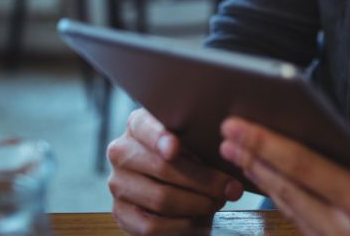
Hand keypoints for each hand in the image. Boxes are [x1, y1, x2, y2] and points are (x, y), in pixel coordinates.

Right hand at [107, 107, 243, 234]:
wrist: (172, 182)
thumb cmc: (189, 154)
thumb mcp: (194, 140)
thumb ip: (205, 144)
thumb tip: (231, 165)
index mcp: (138, 125)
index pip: (145, 128)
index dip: (159, 138)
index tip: (173, 149)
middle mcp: (122, 152)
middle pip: (162, 168)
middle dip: (202, 181)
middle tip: (229, 188)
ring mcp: (118, 183)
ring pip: (160, 198)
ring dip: (196, 204)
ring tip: (218, 203)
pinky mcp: (121, 212)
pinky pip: (150, 225)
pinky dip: (180, 226)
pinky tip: (199, 222)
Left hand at [218, 111, 349, 234]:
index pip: (304, 168)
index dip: (267, 145)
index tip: (238, 124)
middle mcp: (347, 230)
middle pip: (287, 189)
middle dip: (253, 158)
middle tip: (225, 131)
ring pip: (289, 207)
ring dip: (261, 177)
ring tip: (236, 150)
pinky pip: (301, 220)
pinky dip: (279, 196)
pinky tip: (268, 177)